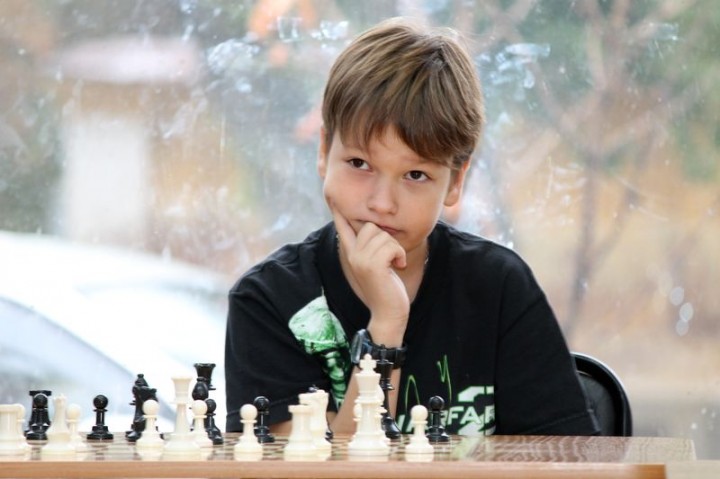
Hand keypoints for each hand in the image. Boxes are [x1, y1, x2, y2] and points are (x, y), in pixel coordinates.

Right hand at [332, 209, 408, 345]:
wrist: (388, 314)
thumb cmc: (387, 289)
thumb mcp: (376, 265)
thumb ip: (372, 248)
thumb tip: (374, 228)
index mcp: (351, 253)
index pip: (343, 227)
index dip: (338, 211)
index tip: (332, 197)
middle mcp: (352, 255)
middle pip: (371, 226)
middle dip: (387, 239)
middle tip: (391, 258)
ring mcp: (361, 260)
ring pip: (383, 235)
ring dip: (395, 249)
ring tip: (394, 264)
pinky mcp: (373, 265)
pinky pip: (391, 246)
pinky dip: (400, 255)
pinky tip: (398, 267)